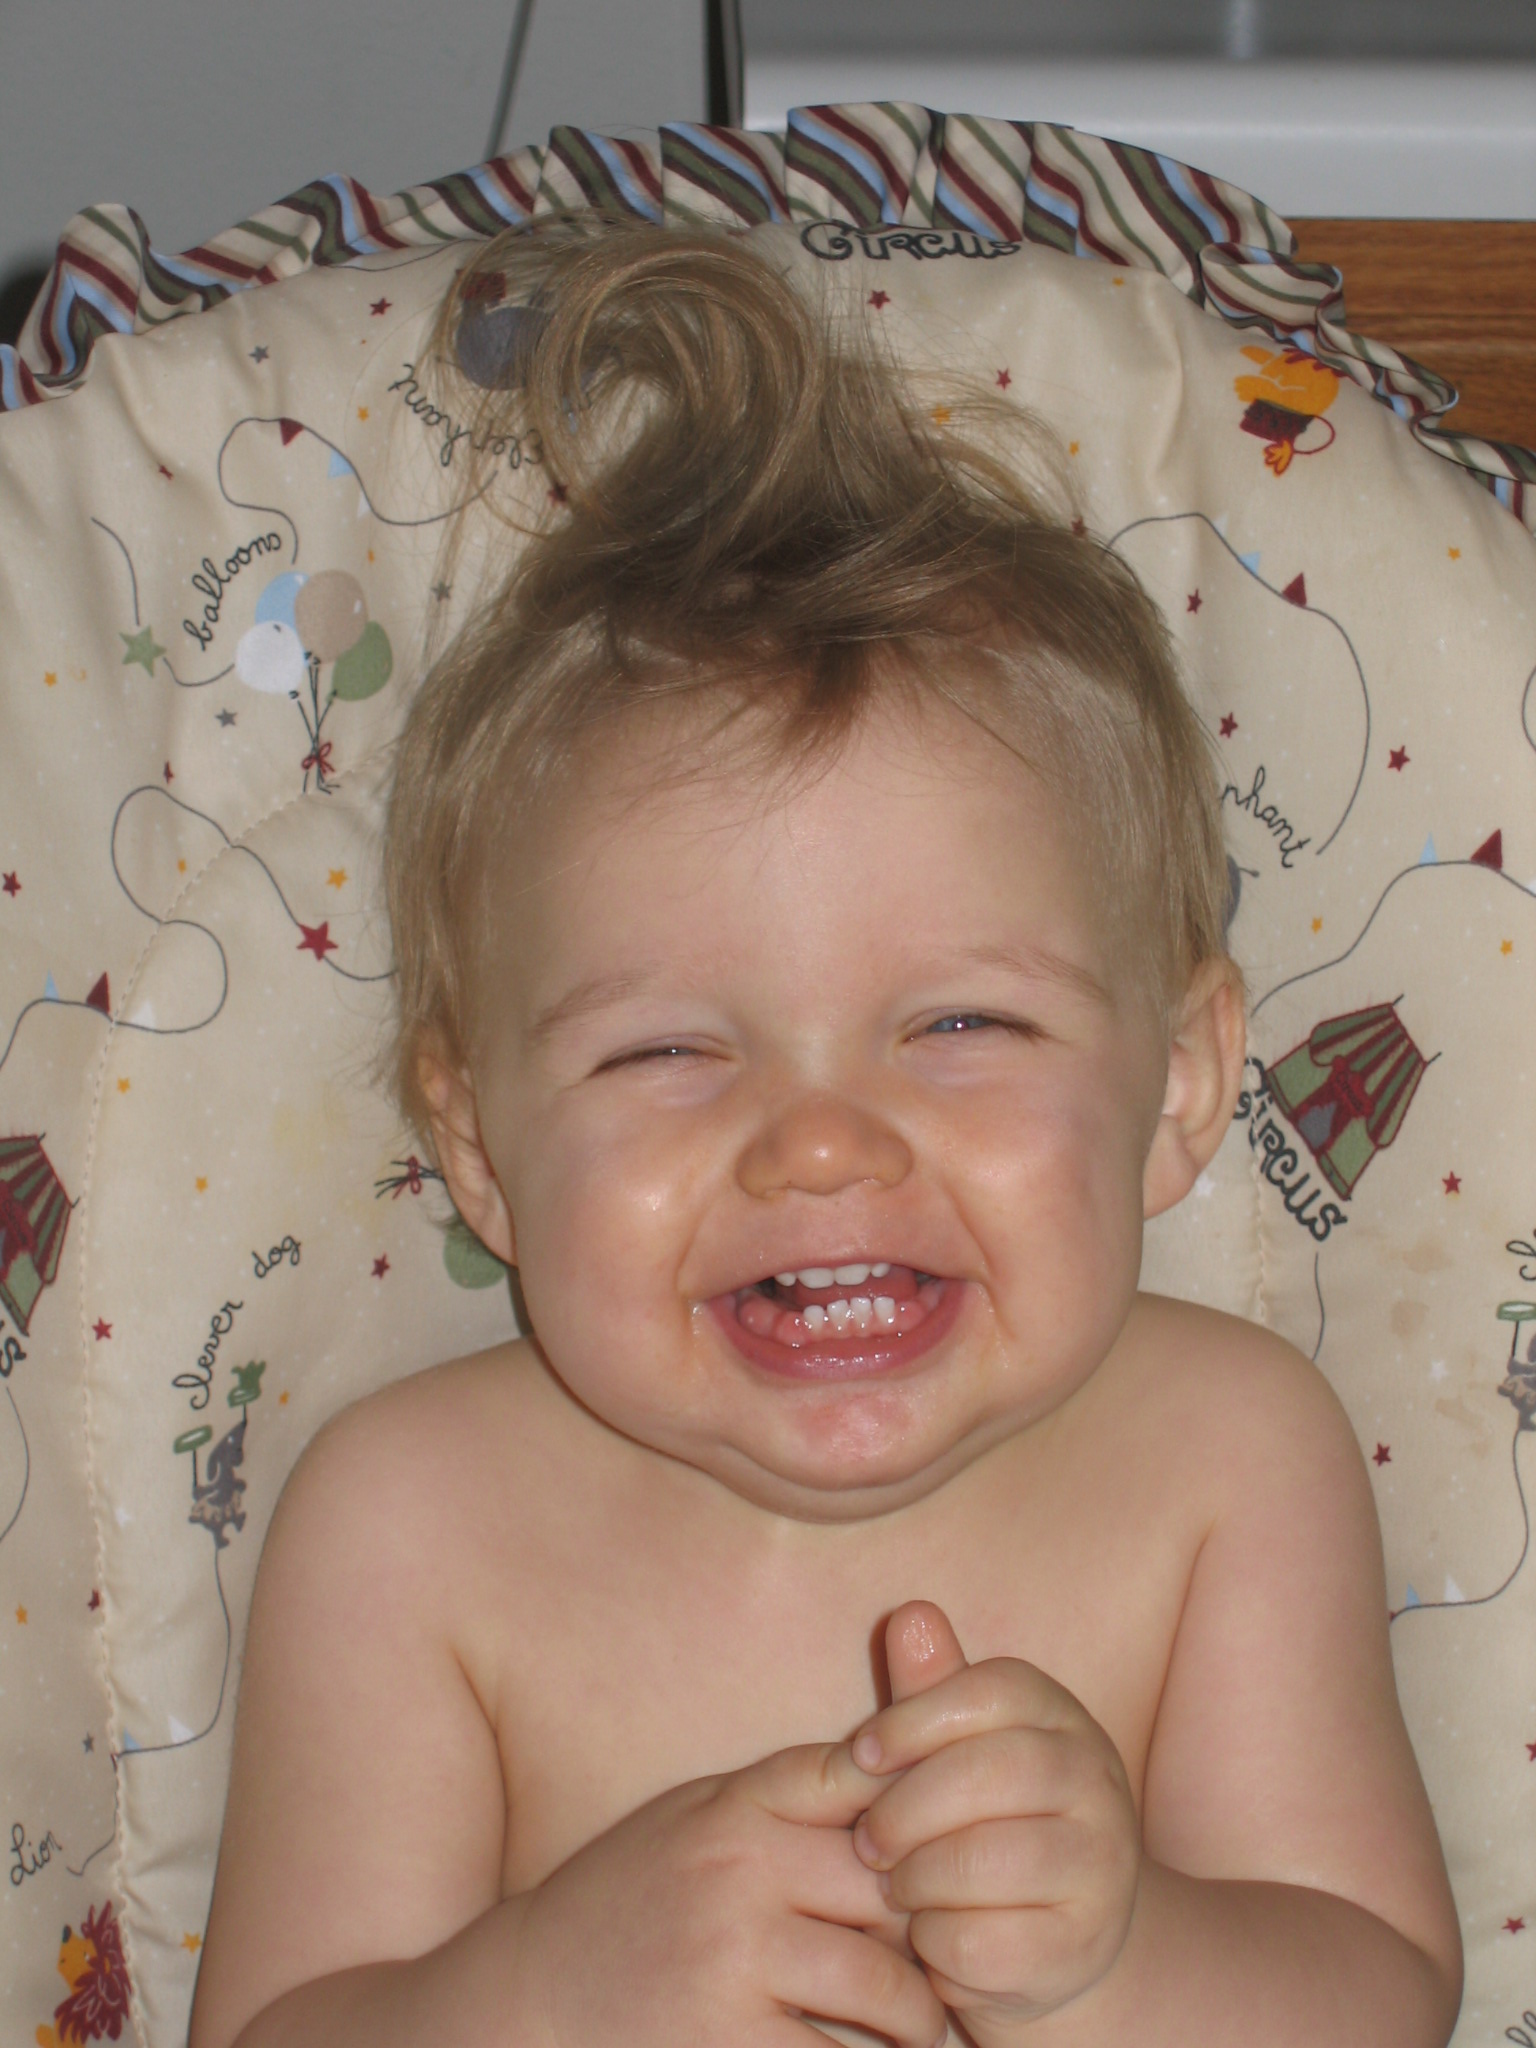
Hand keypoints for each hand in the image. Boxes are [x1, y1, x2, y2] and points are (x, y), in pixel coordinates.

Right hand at [516, 1739, 949, 2047]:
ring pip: (886, 1990)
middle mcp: (738, 1875)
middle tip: (952, 1953)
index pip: (863, 1782)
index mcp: (735, 1808)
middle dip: (931, 1927)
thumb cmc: (629, 1900)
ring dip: (920, 2019)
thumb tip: (900, 1770)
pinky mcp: (727, 2047)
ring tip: (925, 2028)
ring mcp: (733, 1964)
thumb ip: (785, 1795)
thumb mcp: (695, 1817)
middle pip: (893, 1890)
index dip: (918, 1817)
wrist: (529, 2000)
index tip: (938, 1853)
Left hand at [849, 1603, 1140, 2041]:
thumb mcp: (960, 1748)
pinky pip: (986, 1942)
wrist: (1064, 1935)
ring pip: (987, 1862)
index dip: (915, 1717)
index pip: (992, 1690)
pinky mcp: (1080, 1947)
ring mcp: (1100, 1867)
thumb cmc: (987, 1820)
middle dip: (908, 1809)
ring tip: (896, 1885)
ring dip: (918, 1879)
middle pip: (992, 1772)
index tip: (861, 1753)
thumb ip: (932, 1688)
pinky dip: (939, 1943)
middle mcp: (1096, 1781)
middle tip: (867, 1840)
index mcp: (1062, 1718)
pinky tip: (932, 1934)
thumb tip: (909, 1614)